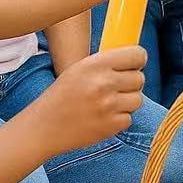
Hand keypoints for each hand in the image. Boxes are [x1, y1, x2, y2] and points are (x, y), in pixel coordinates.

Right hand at [32, 47, 146, 156]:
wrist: (43, 127)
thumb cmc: (62, 96)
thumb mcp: (80, 69)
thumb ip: (106, 63)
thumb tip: (135, 57)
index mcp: (96, 64)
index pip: (137, 55)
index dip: (138, 60)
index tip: (135, 64)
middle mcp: (104, 83)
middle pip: (139, 78)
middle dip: (131, 83)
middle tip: (117, 87)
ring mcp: (108, 106)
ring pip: (138, 99)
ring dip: (127, 102)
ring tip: (109, 103)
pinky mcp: (110, 126)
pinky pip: (129, 118)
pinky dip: (119, 119)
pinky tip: (103, 117)